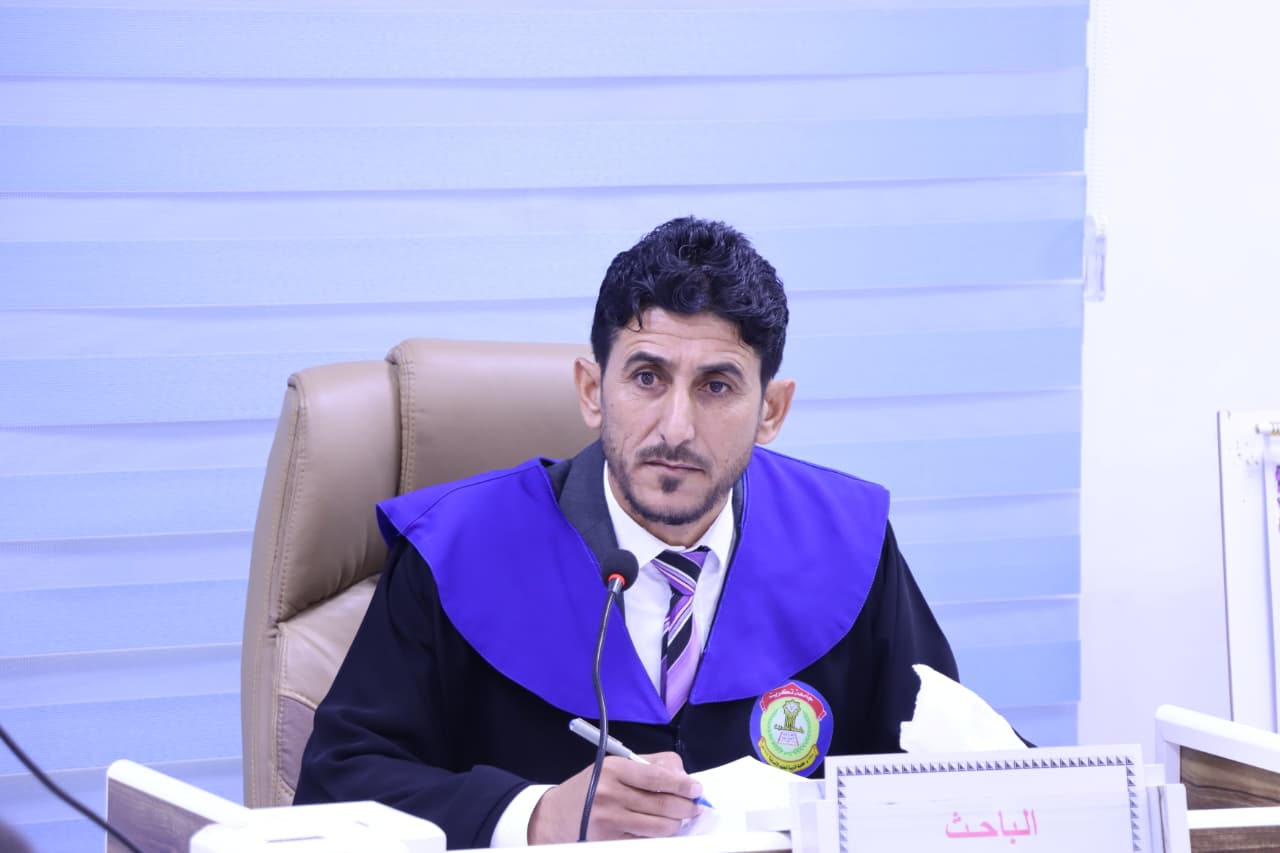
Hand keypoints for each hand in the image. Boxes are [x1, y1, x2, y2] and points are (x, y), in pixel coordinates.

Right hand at [528, 752, 702, 843]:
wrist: (555, 815)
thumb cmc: (590, 787)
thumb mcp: (614, 766)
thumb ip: (648, 767)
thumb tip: (682, 776)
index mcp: (615, 769)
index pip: (657, 777)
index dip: (682, 784)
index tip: (696, 788)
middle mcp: (612, 794)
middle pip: (663, 804)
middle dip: (686, 806)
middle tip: (694, 806)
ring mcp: (611, 819)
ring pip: (659, 826)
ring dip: (676, 824)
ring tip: (679, 819)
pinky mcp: (611, 840)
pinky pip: (646, 840)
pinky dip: (658, 836)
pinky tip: (660, 829)